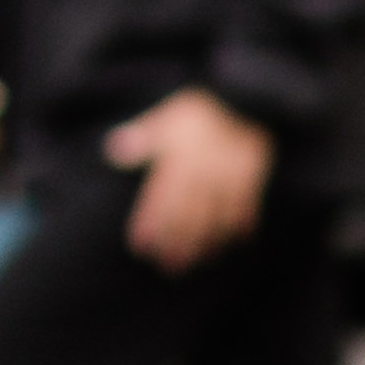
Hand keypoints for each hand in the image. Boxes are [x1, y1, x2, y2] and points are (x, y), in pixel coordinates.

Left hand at [106, 86, 270, 268]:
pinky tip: (237, 240)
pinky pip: (246, 205)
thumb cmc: (199, 109)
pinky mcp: (252, 177)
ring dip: (207, 241)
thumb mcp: (166, 117)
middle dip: (177, 242)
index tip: (140, 246)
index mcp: (179, 161)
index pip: (160, 199)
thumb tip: (111, 150)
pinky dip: (241, 224)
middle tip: (168, 267)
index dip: (149, 223)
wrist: (244, 97)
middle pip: (188, 215)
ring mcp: (229, 178)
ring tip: (199, 261)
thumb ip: (142, 136)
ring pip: (216, 216)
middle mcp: (203, 174)